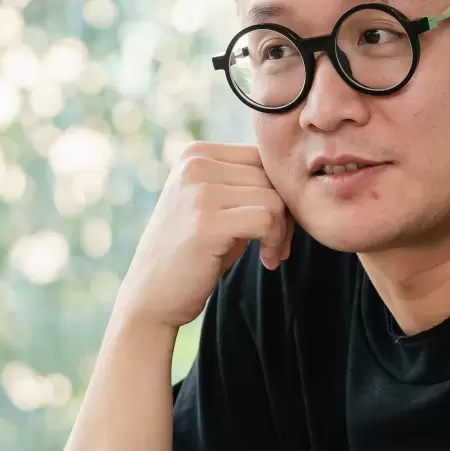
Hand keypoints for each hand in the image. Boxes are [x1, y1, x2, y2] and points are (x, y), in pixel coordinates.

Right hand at [112, 142, 291, 331]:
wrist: (151, 296)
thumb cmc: (193, 253)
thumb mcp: (216, 206)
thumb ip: (247, 185)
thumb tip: (298, 179)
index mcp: (196, 153)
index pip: (262, 157)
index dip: (279, 191)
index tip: (274, 226)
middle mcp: (195, 164)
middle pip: (271, 177)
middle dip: (285, 214)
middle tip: (276, 246)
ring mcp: (198, 190)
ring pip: (274, 198)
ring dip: (281, 231)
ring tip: (270, 254)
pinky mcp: (206, 221)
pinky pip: (267, 219)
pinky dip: (275, 241)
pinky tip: (265, 260)